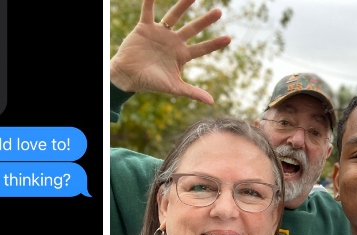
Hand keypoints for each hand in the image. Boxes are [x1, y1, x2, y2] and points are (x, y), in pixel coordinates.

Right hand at [110, 0, 230, 104]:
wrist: (127, 77)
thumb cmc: (150, 83)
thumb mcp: (173, 88)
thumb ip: (192, 92)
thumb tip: (212, 102)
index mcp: (181, 55)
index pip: (202, 48)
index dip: (214, 44)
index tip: (229, 39)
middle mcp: (173, 41)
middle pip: (192, 28)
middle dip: (205, 21)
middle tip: (219, 11)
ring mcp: (160, 33)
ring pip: (174, 16)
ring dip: (183, 5)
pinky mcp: (145, 27)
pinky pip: (148, 12)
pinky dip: (150, 1)